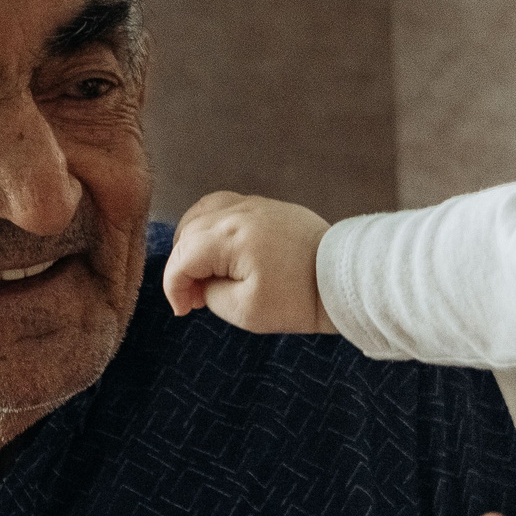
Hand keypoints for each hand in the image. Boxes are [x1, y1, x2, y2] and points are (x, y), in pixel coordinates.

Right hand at [163, 192, 334, 333]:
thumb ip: (209, 294)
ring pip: (201, 214)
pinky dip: (211, 228)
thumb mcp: (244, 311)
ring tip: (203, 272)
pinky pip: (224, 208)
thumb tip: (198, 283)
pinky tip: (220, 252)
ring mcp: (253, 204)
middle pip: (187, 233)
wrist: (341, 279)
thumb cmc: (298, 298)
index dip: (174, 288)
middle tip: (195, 299)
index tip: (184, 310)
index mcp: (230, 237)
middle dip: (182, 267)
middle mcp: (237, 212)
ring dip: (192, 243)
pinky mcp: (266, 206)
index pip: (181, 258)